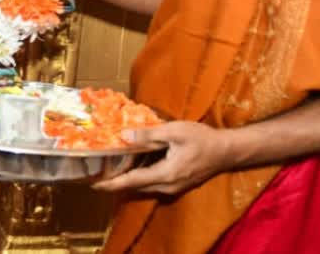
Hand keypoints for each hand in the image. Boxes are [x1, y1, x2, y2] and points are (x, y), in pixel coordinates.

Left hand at [92, 121, 232, 194]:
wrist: (226, 151)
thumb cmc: (202, 139)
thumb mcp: (174, 131)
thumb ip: (148, 135)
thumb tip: (123, 136)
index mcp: (165, 175)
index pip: (131, 182)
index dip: (111, 183)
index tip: (93, 184)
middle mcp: (166, 186)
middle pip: (134, 187)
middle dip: (115, 182)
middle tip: (95, 173)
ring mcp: (172, 188)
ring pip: (143, 186)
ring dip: (126, 180)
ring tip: (108, 170)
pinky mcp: (176, 184)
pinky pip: (152, 183)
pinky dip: (138, 177)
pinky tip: (131, 166)